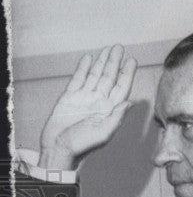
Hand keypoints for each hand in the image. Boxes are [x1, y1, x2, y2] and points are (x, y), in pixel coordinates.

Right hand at [39, 45, 137, 169]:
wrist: (57, 149)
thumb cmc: (82, 145)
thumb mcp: (103, 132)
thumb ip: (117, 116)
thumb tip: (132, 102)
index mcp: (109, 110)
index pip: (121, 88)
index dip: (126, 74)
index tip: (131, 60)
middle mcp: (98, 102)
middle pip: (109, 78)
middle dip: (114, 63)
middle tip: (119, 48)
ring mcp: (84, 98)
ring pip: (95, 76)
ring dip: (101, 63)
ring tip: (108, 49)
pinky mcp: (69, 97)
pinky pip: (78, 79)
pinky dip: (83, 68)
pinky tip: (89, 59)